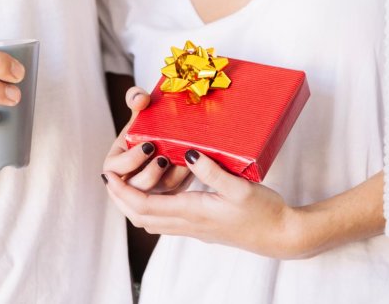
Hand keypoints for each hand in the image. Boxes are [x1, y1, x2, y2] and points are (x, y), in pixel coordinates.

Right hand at [103, 87, 191, 192]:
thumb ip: (136, 98)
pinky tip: (193, 164)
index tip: (148, 145)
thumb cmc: (148, 122)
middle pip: (138, 187)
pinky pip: (178, 190)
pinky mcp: (170, 191)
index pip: (115, 170)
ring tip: (182, 158)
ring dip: (172, 176)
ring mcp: (152, 188)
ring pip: (160, 191)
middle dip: (151, 174)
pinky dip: (186, 178)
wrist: (169, 131)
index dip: (132, 160)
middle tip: (164, 157)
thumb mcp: (139, 111)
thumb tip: (140, 99)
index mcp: (116, 163)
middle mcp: (131, 180)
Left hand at [103, 150, 300, 258]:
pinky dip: (152, 206)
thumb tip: (185, 152)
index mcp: (192, 212)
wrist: (280, 236)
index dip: (123, 192)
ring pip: (152, 220)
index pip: (144, 206)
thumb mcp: (239, 186)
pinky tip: (158, 190)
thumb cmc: (263, 212)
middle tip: (111, 177)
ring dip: (134, 203)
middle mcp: (188, 223)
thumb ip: (211, 170)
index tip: (108, 175)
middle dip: (121, 198)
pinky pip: (166, 220)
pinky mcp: (200, 227)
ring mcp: (193, 228)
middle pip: (140, 216)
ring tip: (127, 181)